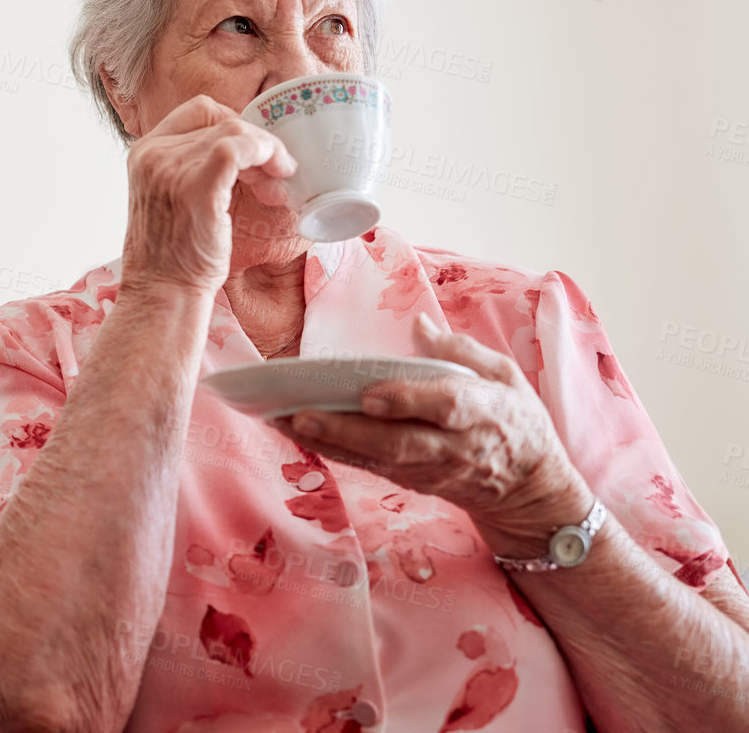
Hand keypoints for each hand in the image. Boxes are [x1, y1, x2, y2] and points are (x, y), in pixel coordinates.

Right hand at [121, 95, 294, 297]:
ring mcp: (172, 168)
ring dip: (268, 153)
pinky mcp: (197, 187)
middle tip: (276, 175)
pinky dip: (266, 156)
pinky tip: (276, 182)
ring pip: (237, 131)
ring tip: (278, 187)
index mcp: (144, 152)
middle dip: (258, 144)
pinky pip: (239, 149)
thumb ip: (189, 168)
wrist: (162, 292)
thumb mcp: (169, 197)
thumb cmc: (172, 254)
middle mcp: (154, 154)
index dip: (235, 122)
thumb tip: (241, 152)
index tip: (253, 151)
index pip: (198, 111)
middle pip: (222, 120)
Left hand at [272, 314, 593, 553]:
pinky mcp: (413, 481)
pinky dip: (334, 452)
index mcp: (484, 411)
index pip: (446, 407)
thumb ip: (461, 349)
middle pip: (398, 442)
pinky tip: (297, 432)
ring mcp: (431, 470)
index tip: (370, 395)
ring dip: (329, 442)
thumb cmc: (514, 420)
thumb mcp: (504, 376)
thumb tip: (419, 325)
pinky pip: (370, 467)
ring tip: (283, 420)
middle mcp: (454, 446)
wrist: (530, 489)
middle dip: (348, 431)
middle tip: (302, 415)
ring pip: (377, 460)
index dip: (408, 401)